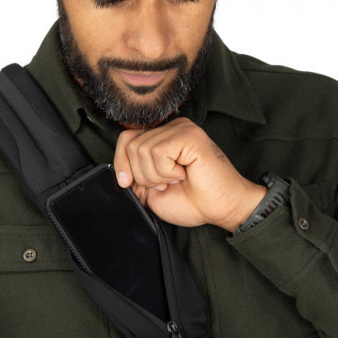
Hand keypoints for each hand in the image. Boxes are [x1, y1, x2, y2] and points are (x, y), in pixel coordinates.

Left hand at [114, 117, 266, 231]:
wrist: (219, 209)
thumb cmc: (193, 201)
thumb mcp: (152, 193)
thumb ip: (134, 179)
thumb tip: (118, 172)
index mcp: (162, 138)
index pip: (126, 138)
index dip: (121, 162)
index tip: (127, 183)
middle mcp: (171, 129)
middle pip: (131, 145)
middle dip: (143, 175)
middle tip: (166, 184)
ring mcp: (181, 129)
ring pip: (142, 150)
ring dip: (156, 176)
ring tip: (177, 179)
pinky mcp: (189, 135)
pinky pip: (158, 152)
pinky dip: (166, 171)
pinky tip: (183, 173)